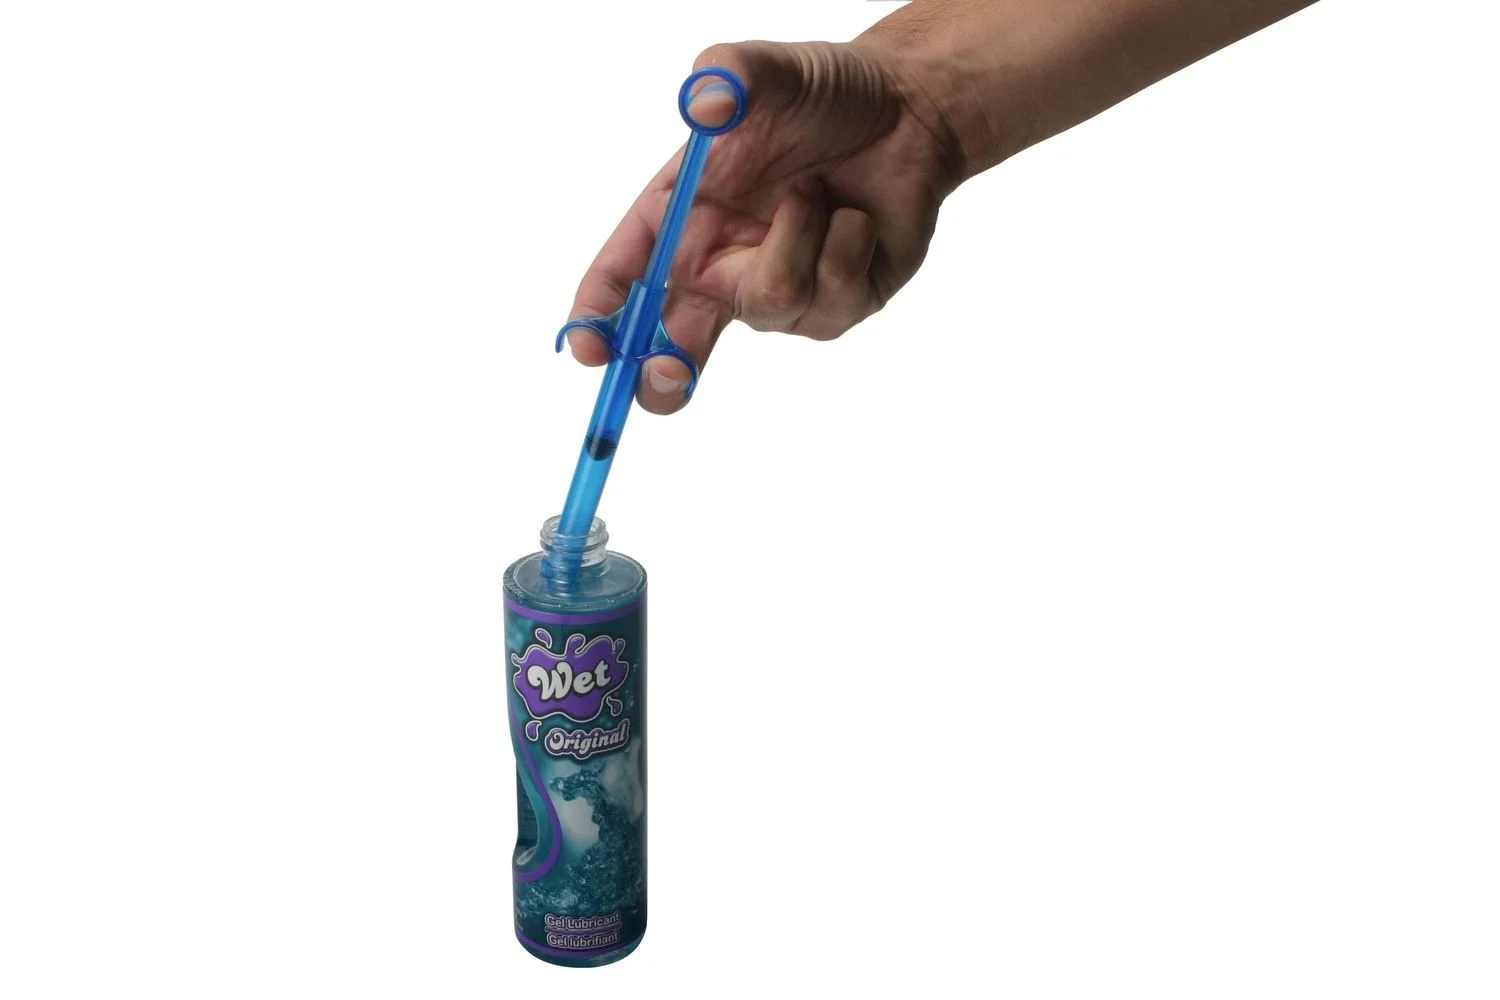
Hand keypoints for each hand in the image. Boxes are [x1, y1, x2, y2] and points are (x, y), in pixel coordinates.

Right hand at [566, 40, 960, 413]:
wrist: (907, 113)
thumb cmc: (824, 94)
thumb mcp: (768, 69)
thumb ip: (728, 73)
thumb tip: (705, 102)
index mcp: (677, 218)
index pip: (621, 278)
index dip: (598, 319)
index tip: (587, 346)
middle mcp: (720, 266)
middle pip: (674, 349)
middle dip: (664, 377)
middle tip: (668, 380)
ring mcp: (777, 294)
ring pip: (771, 302)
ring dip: (798, 232)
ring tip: (816, 189)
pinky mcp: (834, 308)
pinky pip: (831, 295)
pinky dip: (846, 242)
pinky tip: (854, 216)